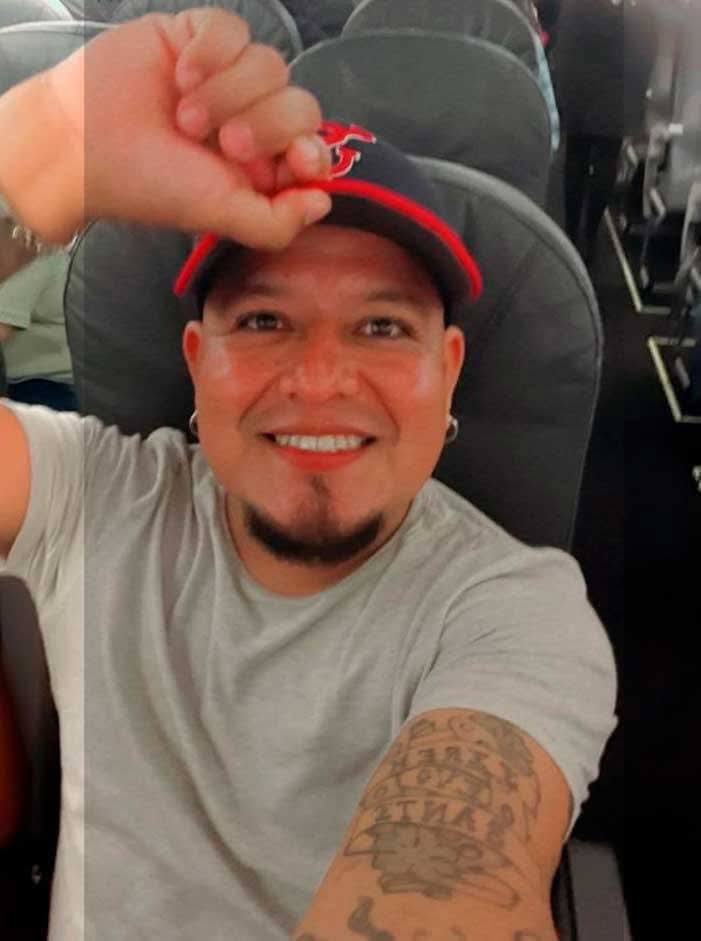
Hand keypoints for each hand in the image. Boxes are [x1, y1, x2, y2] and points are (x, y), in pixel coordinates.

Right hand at [18, 8, 331, 247]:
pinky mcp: (200, 37)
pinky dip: (212, 53)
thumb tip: (324, 202)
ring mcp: (228, 77)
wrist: (83, 145)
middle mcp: (251, 120)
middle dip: (266, 124)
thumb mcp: (219, 214)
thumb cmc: (149, 184)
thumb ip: (276, 222)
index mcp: (260, 165)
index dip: (313, 150)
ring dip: (228, 93)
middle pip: (300, 104)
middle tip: (223, 142)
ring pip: (270, 64)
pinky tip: (180, 76)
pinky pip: (234, 29)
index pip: (313, 147)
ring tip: (185, 115)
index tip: (298, 160)